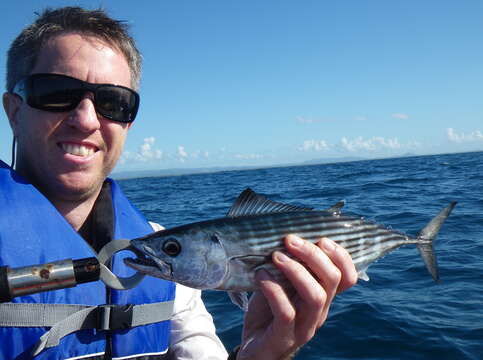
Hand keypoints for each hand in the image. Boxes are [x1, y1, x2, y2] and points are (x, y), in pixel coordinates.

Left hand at [236, 235, 356, 359]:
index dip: (341, 256)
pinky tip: (260, 275)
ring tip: (276, 256)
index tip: (321, 238)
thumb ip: (290, 267)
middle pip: (332, 280)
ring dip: (296, 270)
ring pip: (315, 296)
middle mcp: (319, 312)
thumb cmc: (268, 311)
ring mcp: (304, 327)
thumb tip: (287, 234)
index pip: (348, 277)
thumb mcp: (282, 285)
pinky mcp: (284, 338)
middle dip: (313, 255)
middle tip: (290, 240)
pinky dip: (273, 289)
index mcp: (323, 297)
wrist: (254, 350)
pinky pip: (286, 312)